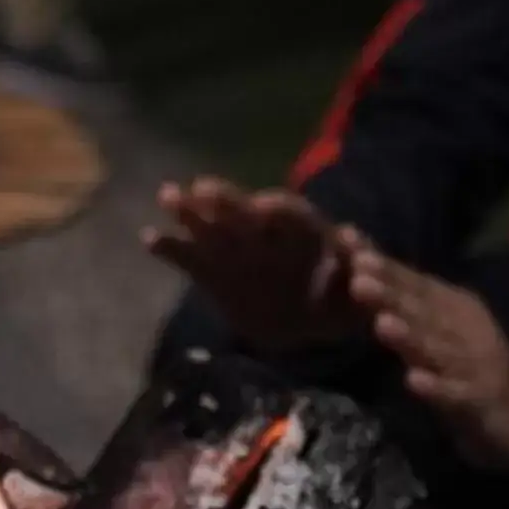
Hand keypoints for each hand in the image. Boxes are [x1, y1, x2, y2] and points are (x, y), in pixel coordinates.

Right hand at [143, 180, 360, 350]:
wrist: (316, 320)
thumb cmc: (342, 298)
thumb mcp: (359, 289)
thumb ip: (358, 266)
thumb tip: (355, 239)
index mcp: (304, 234)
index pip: (293, 215)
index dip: (279, 211)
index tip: (262, 206)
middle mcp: (267, 235)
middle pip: (247, 213)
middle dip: (226, 200)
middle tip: (201, 188)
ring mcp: (236, 251)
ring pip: (213, 227)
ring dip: (190, 211)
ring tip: (167, 195)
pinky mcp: (214, 273)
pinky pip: (189, 258)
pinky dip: (170, 247)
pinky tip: (148, 238)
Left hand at [344, 243, 508, 468]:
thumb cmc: (466, 360)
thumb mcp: (434, 327)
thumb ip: (401, 302)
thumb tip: (354, 266)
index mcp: (449, 305)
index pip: (410, 280)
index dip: (381, 263)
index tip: (347, 242)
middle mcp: (460, 327)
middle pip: (421, 308)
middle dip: (390, 292)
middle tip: (358, 275)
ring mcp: (471, 363)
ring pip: (436, 348)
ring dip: (409, 336)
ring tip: (382, 324)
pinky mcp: (478, 399)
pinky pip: (453, 394)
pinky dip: (435, 388)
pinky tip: (413, 382)